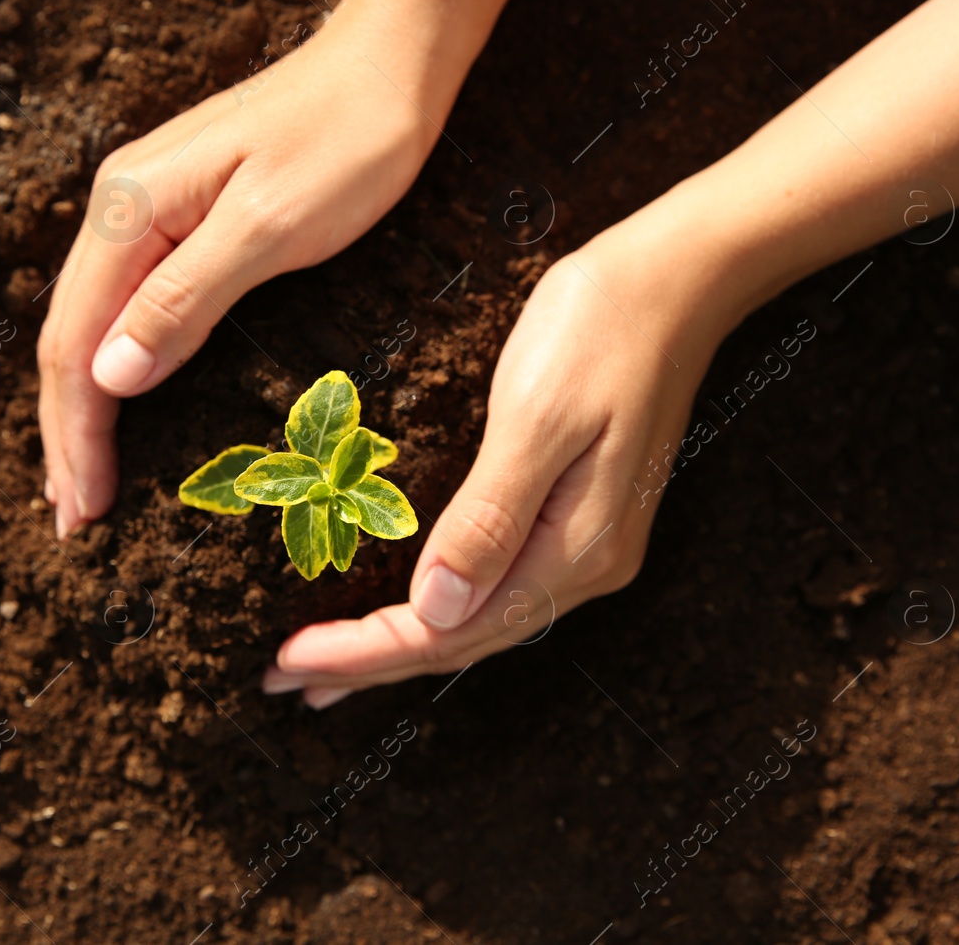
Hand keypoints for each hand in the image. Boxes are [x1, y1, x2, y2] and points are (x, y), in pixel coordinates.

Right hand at [36, 20, 453, 534]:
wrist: (392, 62)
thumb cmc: (349, 139)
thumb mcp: (272, 226)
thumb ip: (185, 299)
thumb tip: (109, 377)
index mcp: (131, 209)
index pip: (75, 342)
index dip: (75, 433)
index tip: (83, 509)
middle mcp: (122, 205)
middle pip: (68, 336)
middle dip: (67, 431)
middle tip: (74, 518)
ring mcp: (149, 207)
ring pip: (93, 321)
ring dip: (83, 403)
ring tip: (81, 477)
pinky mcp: (183, 213)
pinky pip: (128, 301)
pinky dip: (118, 362)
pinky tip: (122, 395)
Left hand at [263, 219, 734, 706]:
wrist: (676, 278)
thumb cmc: (599, 329)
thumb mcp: (536, 417)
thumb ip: (488, 517)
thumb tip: (436, 610)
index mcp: (576, 549)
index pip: (449, 632)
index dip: (364, 652)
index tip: (286, 662)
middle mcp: (586, 564)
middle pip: (462, 640)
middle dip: (369, 663)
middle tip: (282, 680)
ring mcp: (587, 542)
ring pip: (478, 620)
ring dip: (401, 645)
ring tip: (329, 666)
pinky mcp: (579, 513)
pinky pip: (496, 585)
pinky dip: (439, 608)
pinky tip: (412, 610)